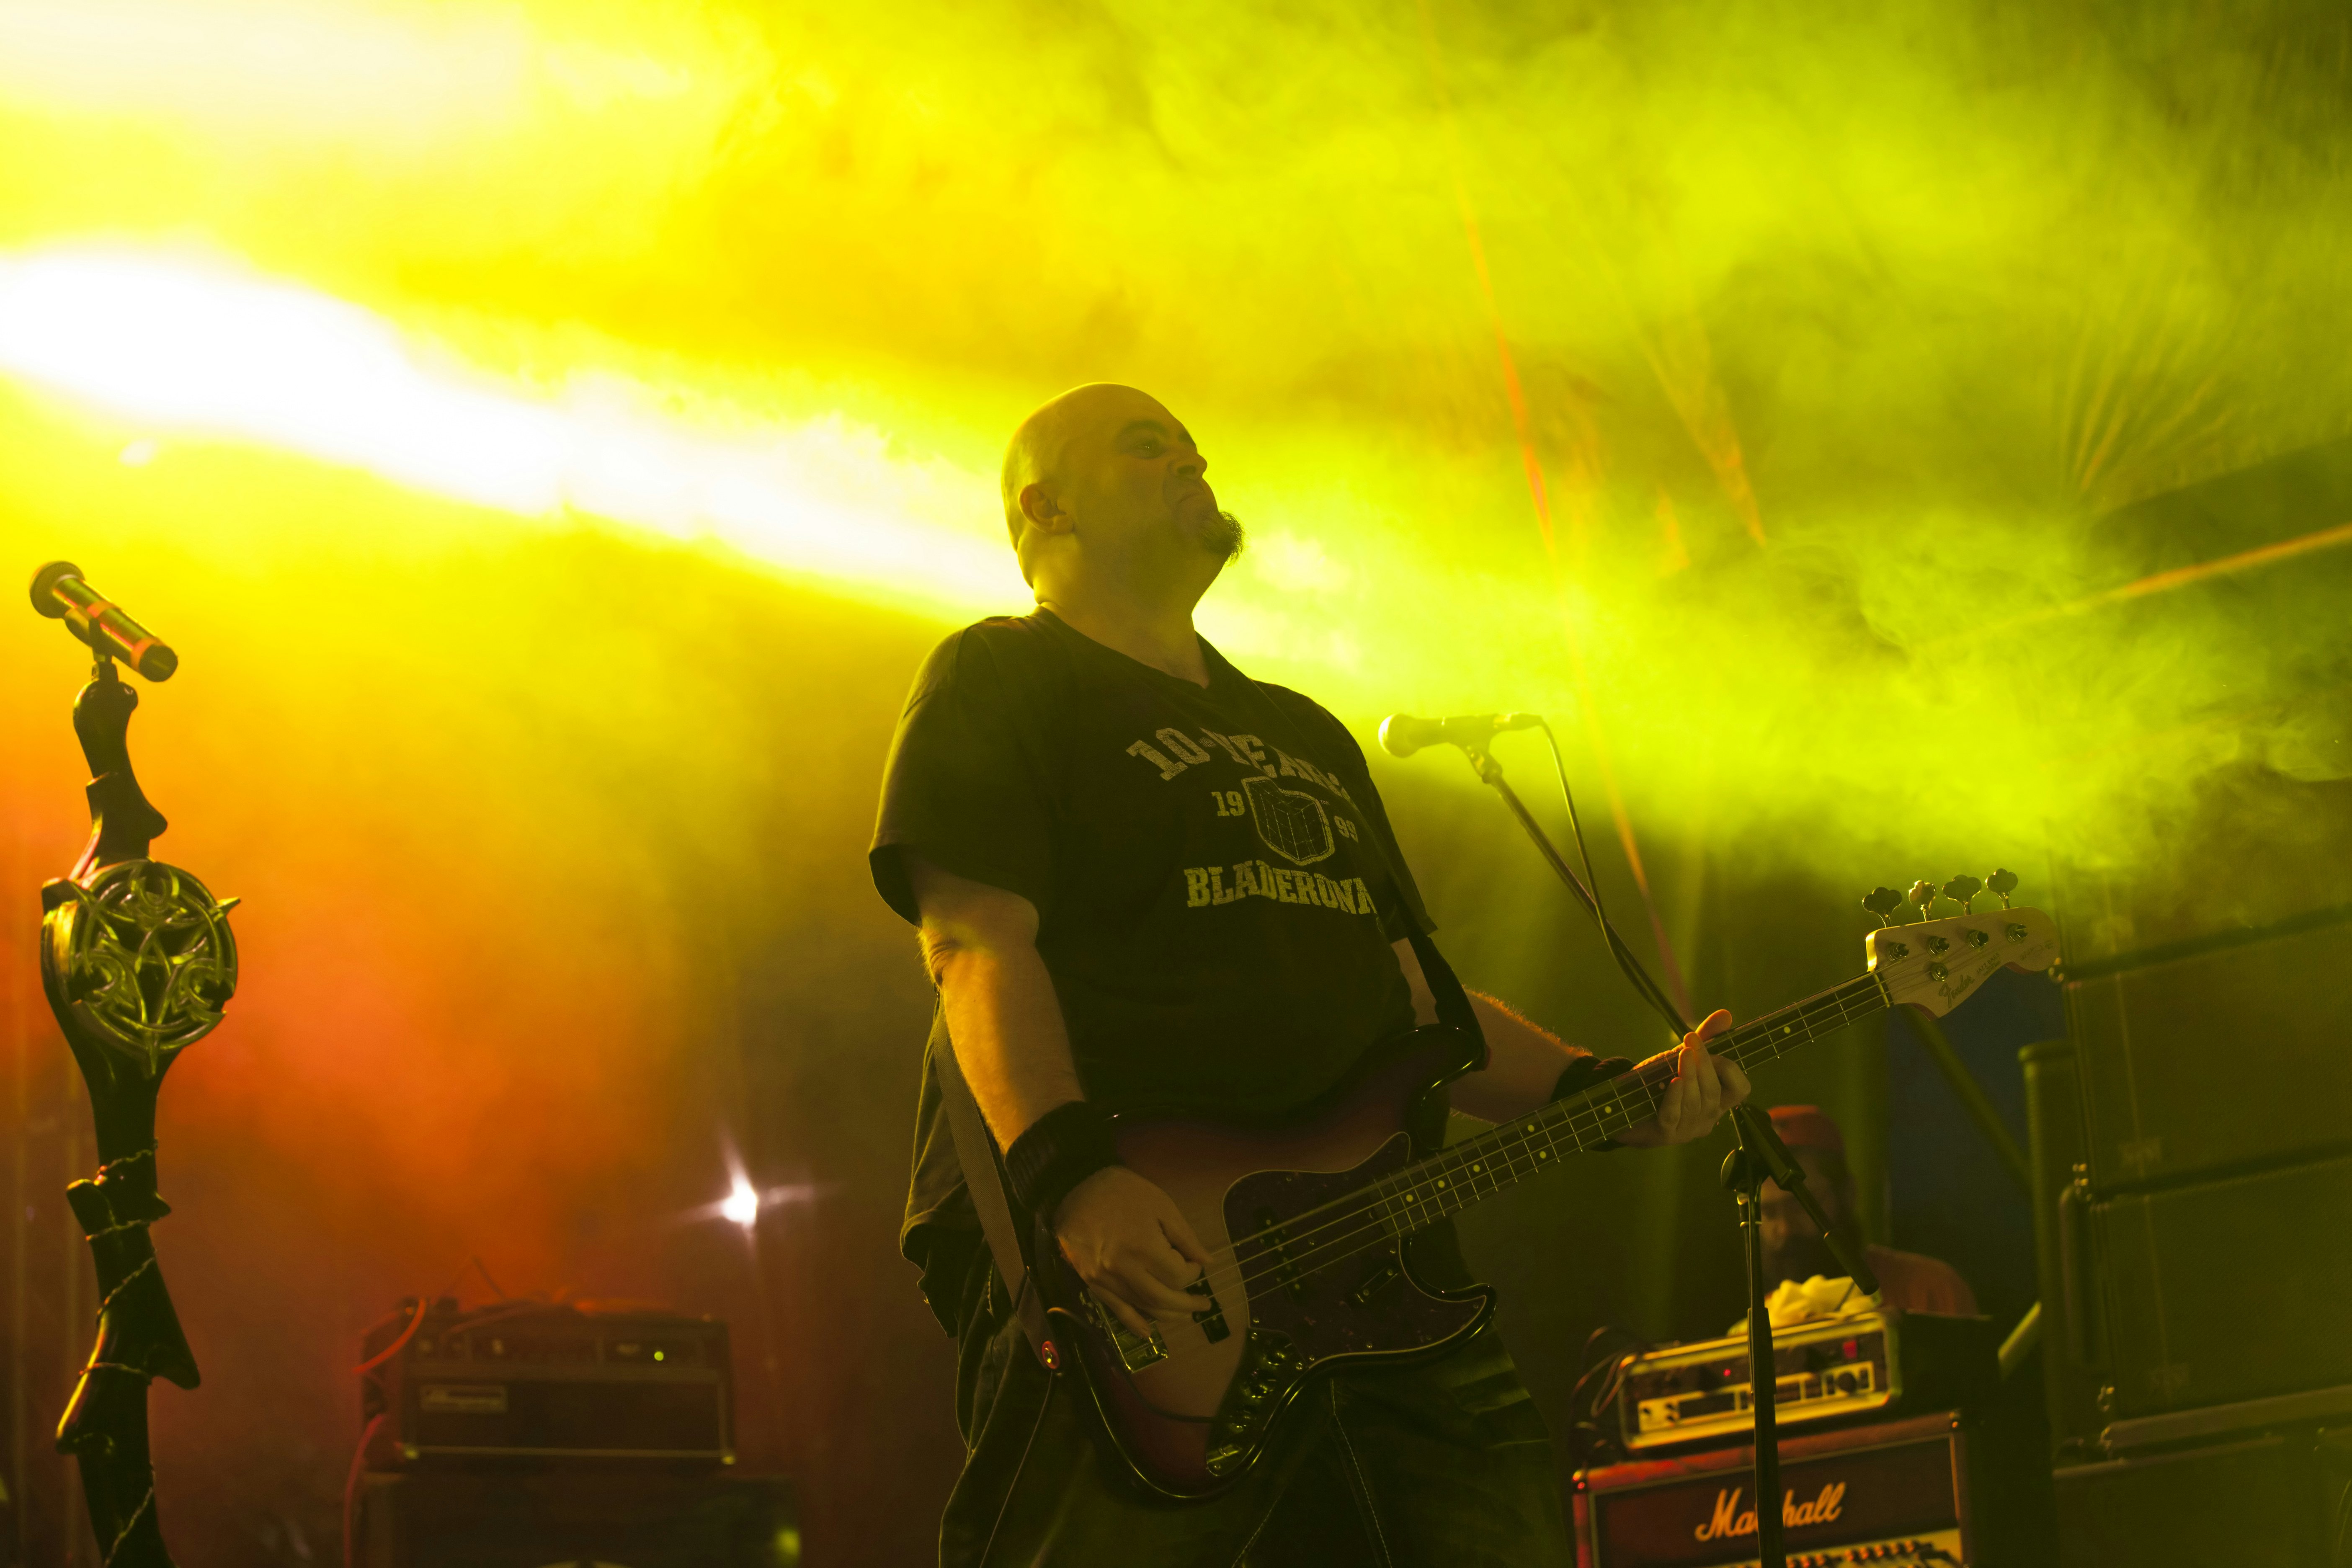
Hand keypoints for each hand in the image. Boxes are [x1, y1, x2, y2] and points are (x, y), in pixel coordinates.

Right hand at [1053, 1166, 1211, 1337]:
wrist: (1074, 1188)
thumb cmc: (1121, 1191)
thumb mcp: (1161, 1204)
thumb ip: (1185, 1236)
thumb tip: (1207, 1262)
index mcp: (1144, 1247)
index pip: (1178, 1276)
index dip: (1193, 1272)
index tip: (1193, 1262)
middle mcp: (1124, 1269)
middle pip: (1164, 1298)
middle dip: (1188, 1304)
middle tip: (1203, 1305)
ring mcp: (1106, 1279)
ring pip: (1143, 1306)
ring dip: (1167, 1315)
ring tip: (1185, 1316)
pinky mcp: (1092, 1282)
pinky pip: (1116, 1309)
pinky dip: (1133, 1323)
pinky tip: (1148, 1332)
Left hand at [1615, 1009, 1750, 1146]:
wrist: (1626, 1107)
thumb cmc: (1661, 1082)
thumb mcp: (1684, 1059)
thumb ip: (1706, 1038)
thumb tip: (1726, 1015)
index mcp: (1718, 1102)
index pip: (1741, 1090)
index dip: (1731, 1069)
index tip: (1712, 1048)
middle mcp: (1707, 1118)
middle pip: (1714, 1092)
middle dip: (1705, 1064)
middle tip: (1691, 1040)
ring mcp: (1687, 1129)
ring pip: (1696, 1102)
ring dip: (1690, 1075)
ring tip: (1682, 1053)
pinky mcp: (1665, 1134)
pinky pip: (1673, 1115)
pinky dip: (1674, 1097)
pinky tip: (1674, 1081)